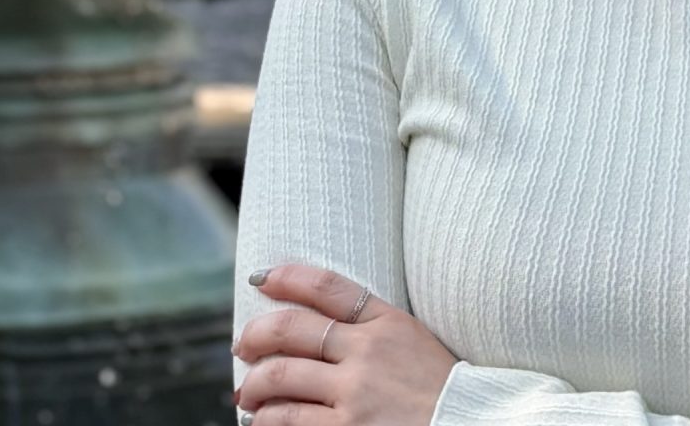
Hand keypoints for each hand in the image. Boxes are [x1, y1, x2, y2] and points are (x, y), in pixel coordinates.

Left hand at [233, 261, 456, 425]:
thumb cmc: (446, 393)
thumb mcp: (416, 342)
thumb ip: (374, 328)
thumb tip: (325, 326)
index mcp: (387, 324)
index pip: (325, 287)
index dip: (287, 277)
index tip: (262, 277)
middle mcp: (366, 354)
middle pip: (292, 330)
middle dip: (256, 335)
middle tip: (243, 344)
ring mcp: (355, 395)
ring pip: (283, 377)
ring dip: (254, 386)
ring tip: (246, 394)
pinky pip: (292, 422)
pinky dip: (268, 421)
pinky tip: (261, 422)